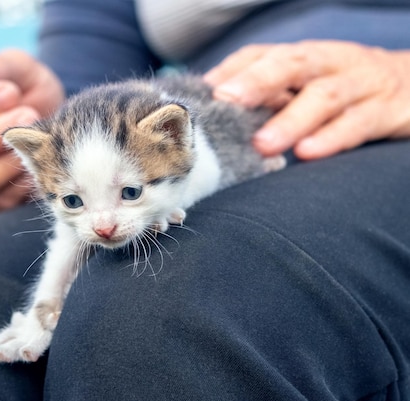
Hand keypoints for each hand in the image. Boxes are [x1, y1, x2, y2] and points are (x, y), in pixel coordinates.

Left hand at [203, 41, 409, 158]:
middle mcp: (330, 63)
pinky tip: (307, 154)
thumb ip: (268, 94)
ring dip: (290, 120)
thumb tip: (216, 110)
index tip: (204, 92)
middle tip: (227, 102)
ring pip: (324, 96)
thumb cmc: (346, 90)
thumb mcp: (306, 84)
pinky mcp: (388, 110)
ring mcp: (361, 84)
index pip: (262, 54)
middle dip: (256, 82)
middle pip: (291, 64)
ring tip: (262, 143)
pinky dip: (331, 138)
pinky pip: (358, 123)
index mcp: (304, 57)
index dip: (232, 70)